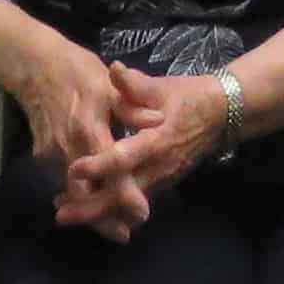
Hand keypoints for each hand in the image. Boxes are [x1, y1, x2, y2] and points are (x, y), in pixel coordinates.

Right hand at [0, 8, 128, 220]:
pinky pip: (63, 181)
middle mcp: (67, 148)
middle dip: (102, 218)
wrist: (34, 67)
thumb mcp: (108, 84)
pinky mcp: (43, 155)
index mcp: (88, 129)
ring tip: (114, 228)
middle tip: (124, 235)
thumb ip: (132, 105)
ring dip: (91, 210)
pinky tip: (90, 205)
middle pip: (84, 194)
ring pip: (71, 192)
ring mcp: (51, 154)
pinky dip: (78, 194)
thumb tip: (160, 120)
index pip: (108, 170)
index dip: (124, 194)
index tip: (141, 213)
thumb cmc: (76, 72)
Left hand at [67, 62, 234, 213]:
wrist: (223, 114)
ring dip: (98, 212)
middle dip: (92, 207)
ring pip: (127, 204)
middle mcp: (158, 167)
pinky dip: (112, 209)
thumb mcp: (163, 87)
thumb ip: (136, 84)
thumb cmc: (189, 98)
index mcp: (156, 141)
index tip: (74, 169)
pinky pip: (135, 202)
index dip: (99, 165)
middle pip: (122, 195)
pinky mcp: (162, 183)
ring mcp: (161, 179)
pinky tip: (89, 207)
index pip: (124, 158)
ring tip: (65, 212)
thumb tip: (115, 70)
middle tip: (60, 213)